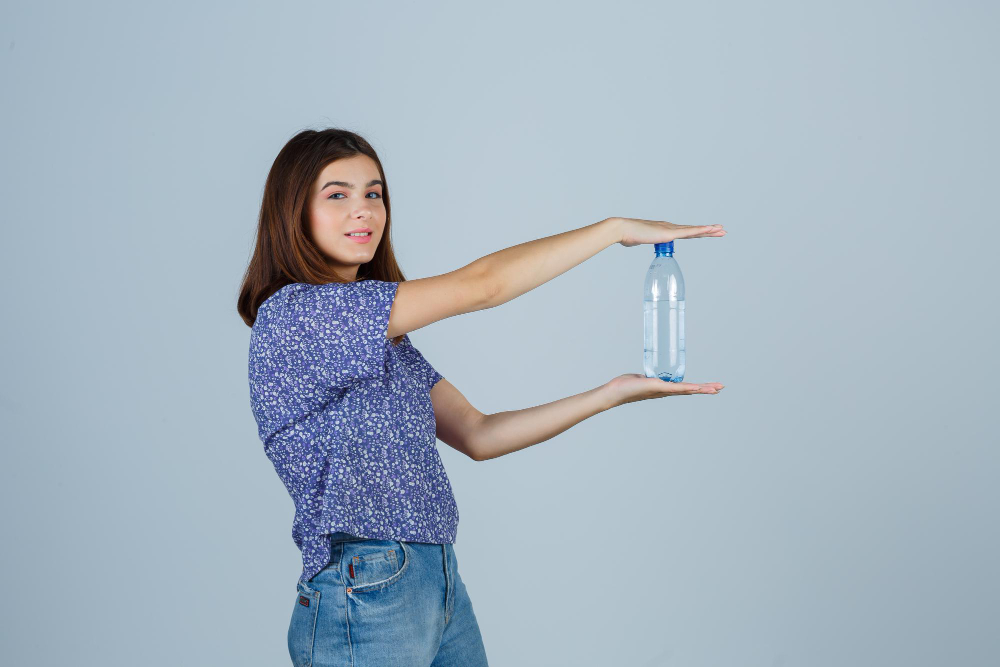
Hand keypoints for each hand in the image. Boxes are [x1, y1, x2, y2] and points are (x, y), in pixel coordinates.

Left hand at [603, 373, 723, 406]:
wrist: (615, 392)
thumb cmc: (624, 385)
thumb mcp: (641, 379)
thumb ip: (647, 378)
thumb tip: (647, 375)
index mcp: (663, 388)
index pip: (684, 387)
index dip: (697, 387)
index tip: (709, 387)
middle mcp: (665, 391)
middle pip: (689, 390)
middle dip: (705, 389)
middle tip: (720, 388)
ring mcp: (662, 390)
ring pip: (686, 389)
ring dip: (701, 389)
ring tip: (716, 389)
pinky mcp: (657, 387)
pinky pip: (675, 388)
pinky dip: (687, 388)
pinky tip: (697, 389)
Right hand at [613, 217, 725, 246]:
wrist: (623, 230)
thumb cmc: (627, 235)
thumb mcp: (635, 240)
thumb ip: (636, 241)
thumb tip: (630, 242)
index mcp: (664, 230)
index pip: (685, 233)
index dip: (696, 233)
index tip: (706, 233)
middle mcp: (670, 228)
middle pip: (693, 230)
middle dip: (708, 231)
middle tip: (721, 230)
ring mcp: (671, 229)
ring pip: (695, 230)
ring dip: (709, 230)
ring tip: (721, 230)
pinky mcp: (670, 233)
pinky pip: (690, 232)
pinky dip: (701, 230)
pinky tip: (711, 229)